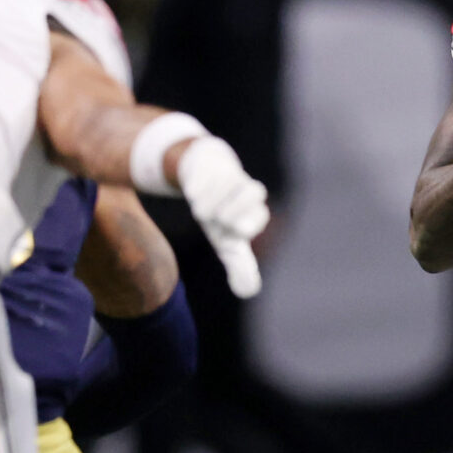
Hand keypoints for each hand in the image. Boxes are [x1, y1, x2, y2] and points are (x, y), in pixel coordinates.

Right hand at [174, 135, 269, 298]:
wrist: (205, 173)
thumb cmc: (221, 214)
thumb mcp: (228, 241)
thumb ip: (240, 266)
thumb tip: (249, 291)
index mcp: (253, 211)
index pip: (259, 217)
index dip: (246, 225)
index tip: (233, 233)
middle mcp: (245, 190)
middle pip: (255, 190)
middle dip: (233, 209)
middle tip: (218, 220)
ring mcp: (226, 173)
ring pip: (226, 180)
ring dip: (210, 200)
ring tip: (200, 210)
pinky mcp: (206, 161)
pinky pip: (202, 170)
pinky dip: (196, 185)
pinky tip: (193, 191)